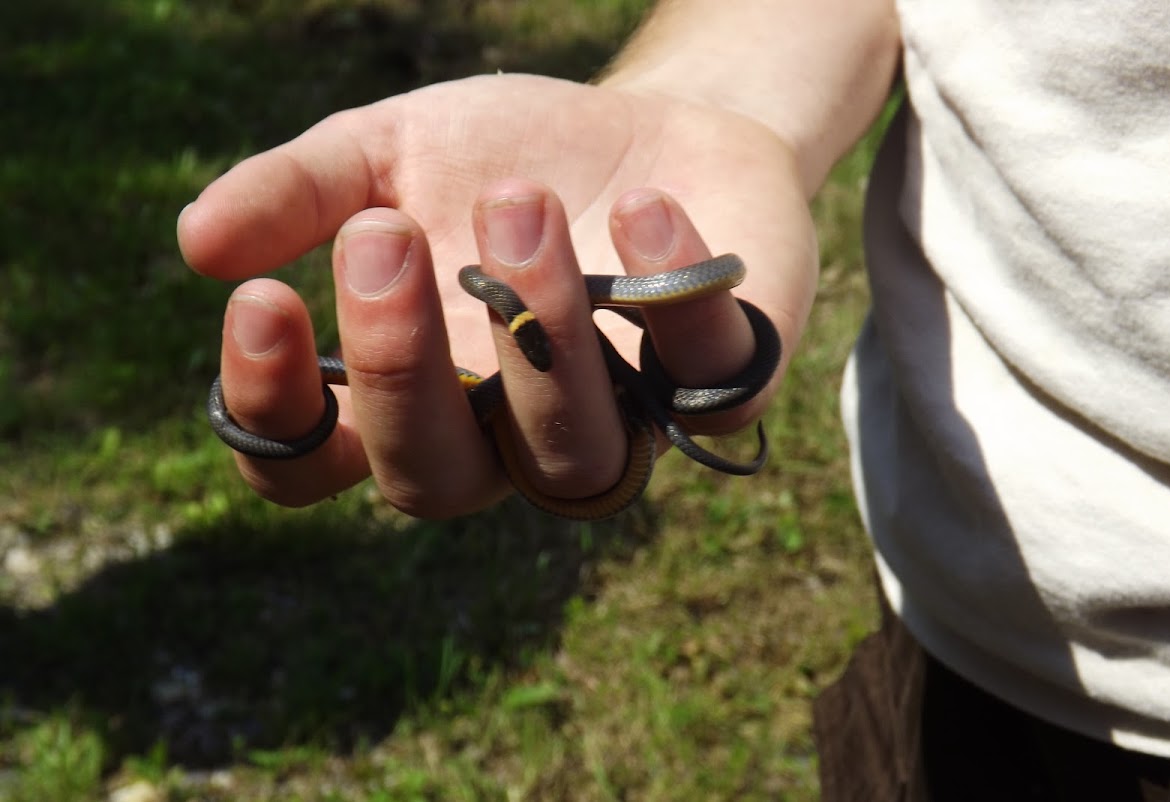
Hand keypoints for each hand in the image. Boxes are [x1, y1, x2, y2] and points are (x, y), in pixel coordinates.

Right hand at [179, 74, 816, 517]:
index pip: (311, 463)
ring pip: (570, 461)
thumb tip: (196, 242)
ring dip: (538, 340)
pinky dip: (677, 302)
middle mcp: (504, 438)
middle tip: (386, 235)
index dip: (275, 412)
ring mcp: (618, 424)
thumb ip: (299, 193)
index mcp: (413, 393)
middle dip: (402, 368)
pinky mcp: (721, 385)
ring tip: (518, 204)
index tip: (259, 299)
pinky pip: (710, 384)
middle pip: (431, 482)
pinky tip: (642, 211)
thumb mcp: (390, 150)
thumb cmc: (509, 157)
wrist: (654, 128)